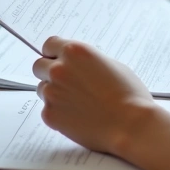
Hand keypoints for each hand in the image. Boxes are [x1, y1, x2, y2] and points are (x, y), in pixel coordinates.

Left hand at [32, 37, 157, 155]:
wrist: (130, 125)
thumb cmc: (129, 95)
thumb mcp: (113, 65)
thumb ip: (88, 62)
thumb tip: (79, 66)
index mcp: (75, 51)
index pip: (50, 45)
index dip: (54, 53)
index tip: (58, 60)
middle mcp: (59, 69)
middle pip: (39, 66)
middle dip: (49, 72)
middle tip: (66, 82)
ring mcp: (51, 92)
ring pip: (42, 88)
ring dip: (54, 92)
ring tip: (77, 102)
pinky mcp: (50, 114)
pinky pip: (47, 109)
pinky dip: (58, 112)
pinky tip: (78, 116)